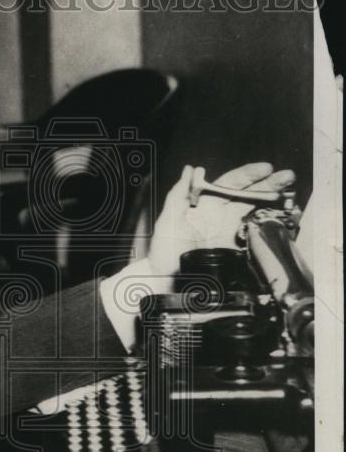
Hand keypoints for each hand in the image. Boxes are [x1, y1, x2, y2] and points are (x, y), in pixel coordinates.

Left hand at [148, 162, 295, 278]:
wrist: (165, 283)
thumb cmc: (163, 251)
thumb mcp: (167, 221)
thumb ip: (178, 195)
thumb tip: (190, 169)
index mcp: (205, 205)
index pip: (230, 184)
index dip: (248, 175)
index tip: (265, 169)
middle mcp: (220, 216)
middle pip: (248, 195)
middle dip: (269, 184)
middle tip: (287, 177)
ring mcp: (230, 233)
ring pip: (255, 212)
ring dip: (273, 202)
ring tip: (289, 194)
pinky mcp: (236, 251)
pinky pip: (256, 235)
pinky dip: (269, 226)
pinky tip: (280, 219)